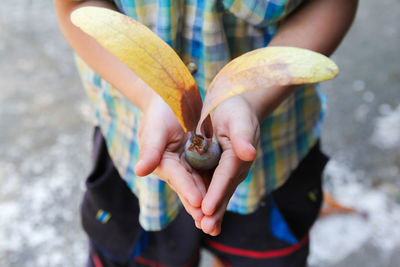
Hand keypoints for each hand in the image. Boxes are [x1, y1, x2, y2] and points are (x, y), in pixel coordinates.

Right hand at [134, 95, 206, 223]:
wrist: (171, 99)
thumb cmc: (160, 112)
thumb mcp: (156, 129)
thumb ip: (151, 150)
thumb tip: (140, 171)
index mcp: (162, 163)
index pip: (177, 177)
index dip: (187, 189)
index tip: (197, 201)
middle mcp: (176, 169)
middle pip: (189, 189)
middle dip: (199, 207)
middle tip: (209, 223)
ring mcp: (188, 166)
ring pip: (200, 187)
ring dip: (208, 204)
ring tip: (216, 221)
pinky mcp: (200, 162)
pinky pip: (209, 176)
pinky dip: (215, 189)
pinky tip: (225, 201)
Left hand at [199, 95, 259, 235]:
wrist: (236, 107)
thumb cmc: (236, 110)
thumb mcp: (238, 118)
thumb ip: (243, 136)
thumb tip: (250, 153)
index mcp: (238, 155)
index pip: (225, 177)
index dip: (216, 193)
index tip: (207, 209)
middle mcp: (236, 167)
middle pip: (224, 190)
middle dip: (215, 210)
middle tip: (206, 228)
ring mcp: (230, 171)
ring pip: (220, 193)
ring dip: (213, 211)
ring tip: (206, 228)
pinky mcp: (221, 170)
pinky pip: (215, 188)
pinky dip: (210, 202)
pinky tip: (203, 214)